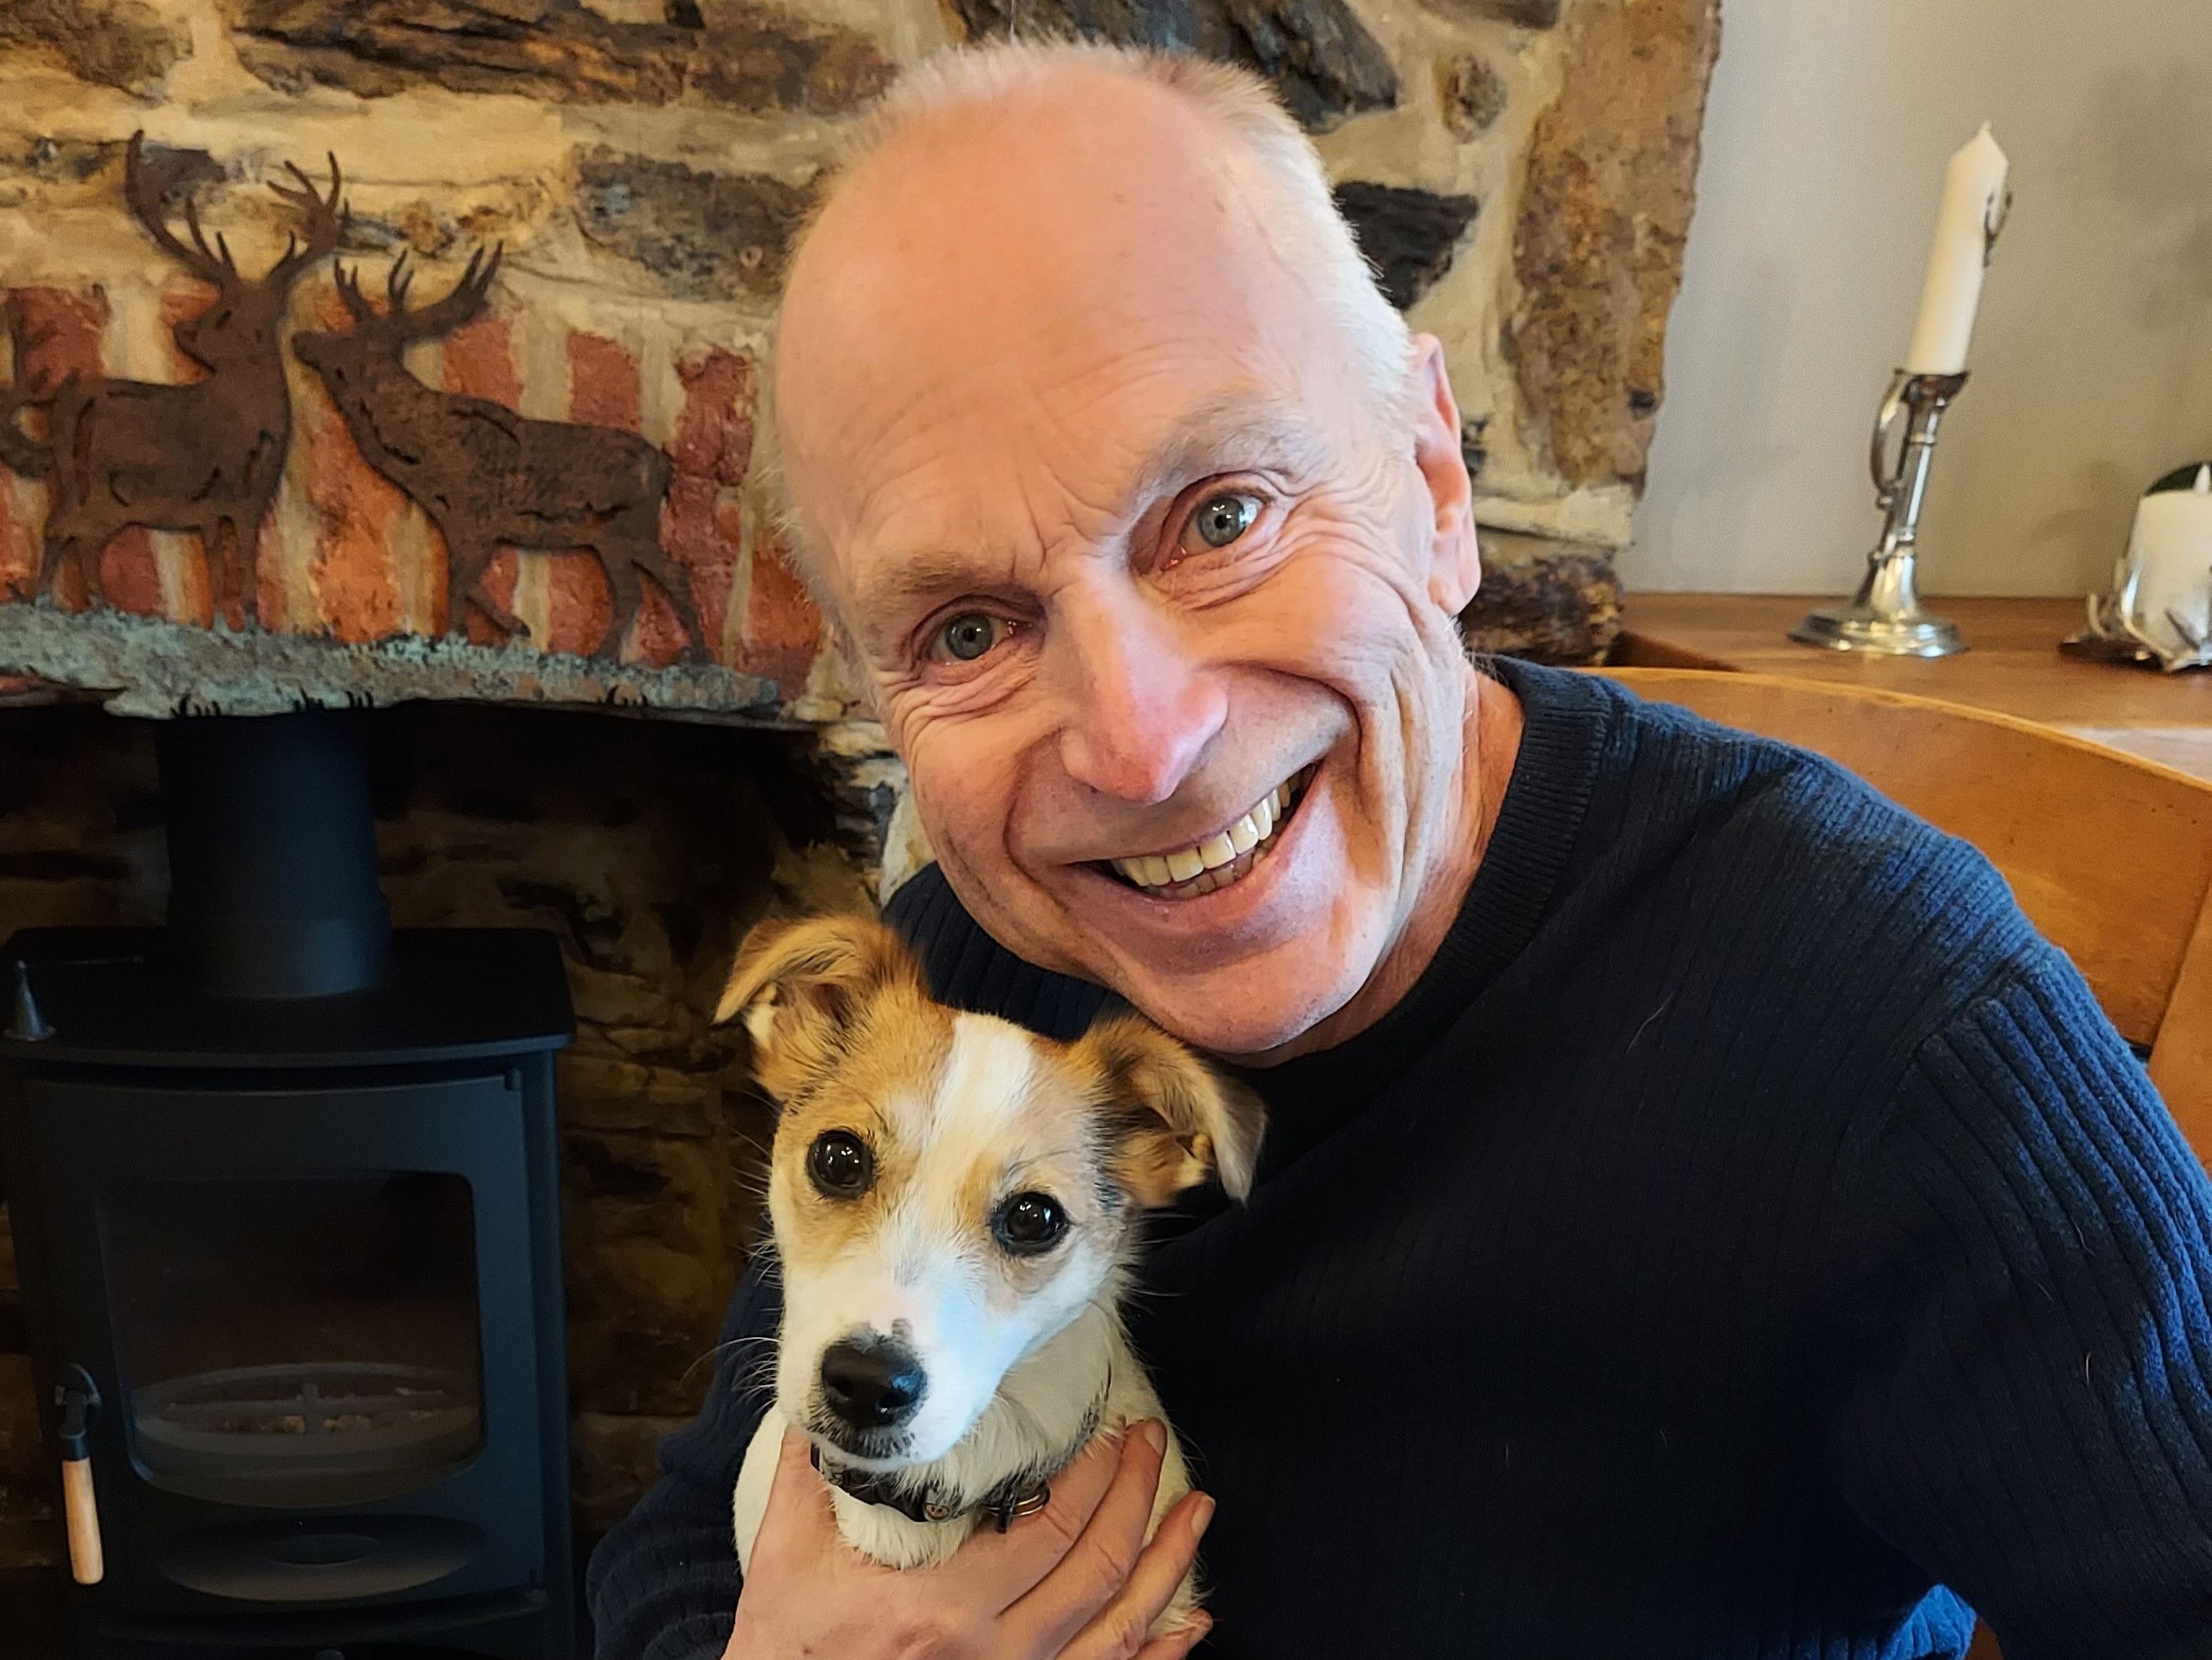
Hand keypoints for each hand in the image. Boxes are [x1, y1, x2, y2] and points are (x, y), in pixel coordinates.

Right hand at [726, 1420, 1214, 1658]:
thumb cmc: (781, 1650)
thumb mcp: (785, 1557)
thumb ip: (813, 1474)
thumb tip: (832, 1399)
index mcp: (942, 1609)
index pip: (1049, 1528)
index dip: (1094, 1475)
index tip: (1110, 1428)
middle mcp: (991, 1656)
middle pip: (1098, 1568)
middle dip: (1137, 1495)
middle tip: (1151, 1439)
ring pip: (1120, 1631)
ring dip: (1169, 1565)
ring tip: (1198, 1511)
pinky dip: (1162, 1655)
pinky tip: (1193, 1620)